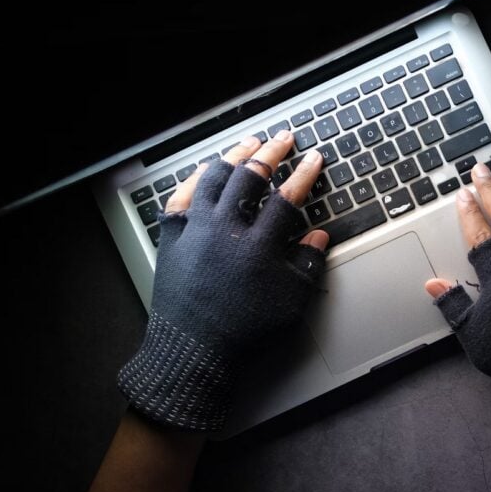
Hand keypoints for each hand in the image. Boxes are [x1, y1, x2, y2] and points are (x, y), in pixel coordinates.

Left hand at [117, 131, 326, 431]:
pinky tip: (205, 170)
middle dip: (271, 153)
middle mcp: (225, 229)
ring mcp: (195, 230)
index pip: (288, 197)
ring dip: (234, 157)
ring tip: (248, 144)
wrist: (193, 352)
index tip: (315, 159)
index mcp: (258, 245)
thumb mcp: (291, 303)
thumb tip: (319, 236)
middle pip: (250, 177)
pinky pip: (181, 197)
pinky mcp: (172, 238)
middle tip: (284, 139)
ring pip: (214, 178)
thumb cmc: (245, 332)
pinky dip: (195, 179)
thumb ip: (308, 264)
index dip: (304, 175)